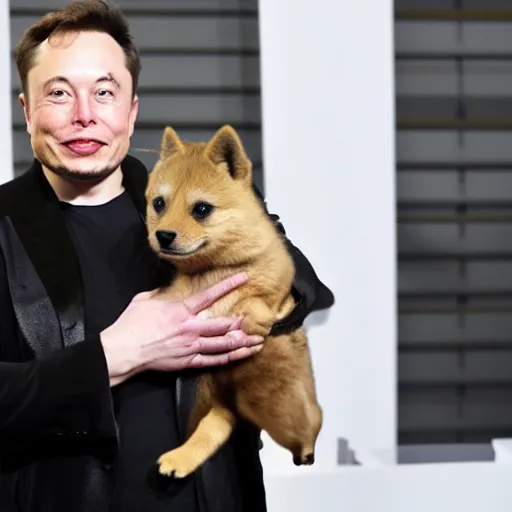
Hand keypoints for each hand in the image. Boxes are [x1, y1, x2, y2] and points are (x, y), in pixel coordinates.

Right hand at [100, 272, 263, 385]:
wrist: (124, 350)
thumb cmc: (131, 325)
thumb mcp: (144, 300)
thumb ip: (159, 294)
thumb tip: (166, 289)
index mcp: (181, 310)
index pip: (210, 295)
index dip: (228, 285)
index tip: (243, 278)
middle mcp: (190, 328)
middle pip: (223, 324)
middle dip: (241, 322)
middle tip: (254, 321)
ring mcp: (190, 346)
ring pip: (223, 345)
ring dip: (242, 343)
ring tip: (257, 341)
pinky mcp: (187, 362)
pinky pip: (212, 361)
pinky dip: (228, 358)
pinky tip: (240, 356)